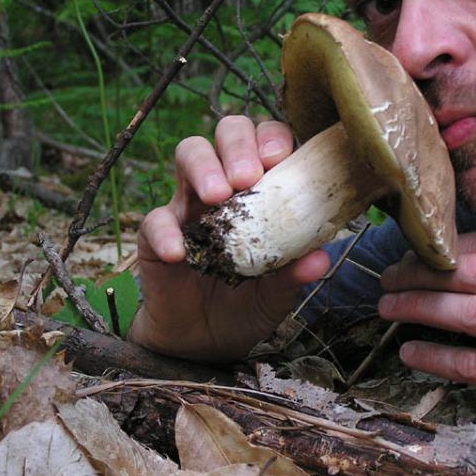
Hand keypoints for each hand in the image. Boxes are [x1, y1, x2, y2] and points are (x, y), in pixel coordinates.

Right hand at [129, 116, 329, 361]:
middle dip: (238, 144)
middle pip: (227, 133)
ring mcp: (188, 206)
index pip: (268, 143)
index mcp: (261, 193)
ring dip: (203, 166)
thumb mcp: (276, 295)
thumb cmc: (245, 305)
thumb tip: (320, 257)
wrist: (203, 343)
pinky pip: (155, 220)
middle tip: (247, 177)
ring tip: (216, 197)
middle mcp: (225, 188)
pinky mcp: (157, 235)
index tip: (280, 159)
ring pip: (188, 153)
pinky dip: (166, 232)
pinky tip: (179, 253)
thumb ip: (293, 275)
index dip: (273, 140)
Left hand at [378, 230, 475, 433]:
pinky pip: (472, 364)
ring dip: (417, 306)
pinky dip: (434, 356)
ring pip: (466, 313)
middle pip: (471, 273)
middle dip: (420, 271)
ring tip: (387, 306)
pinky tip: (409, 351)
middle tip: (390, 277)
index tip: (416, 253)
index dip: (445, 247)